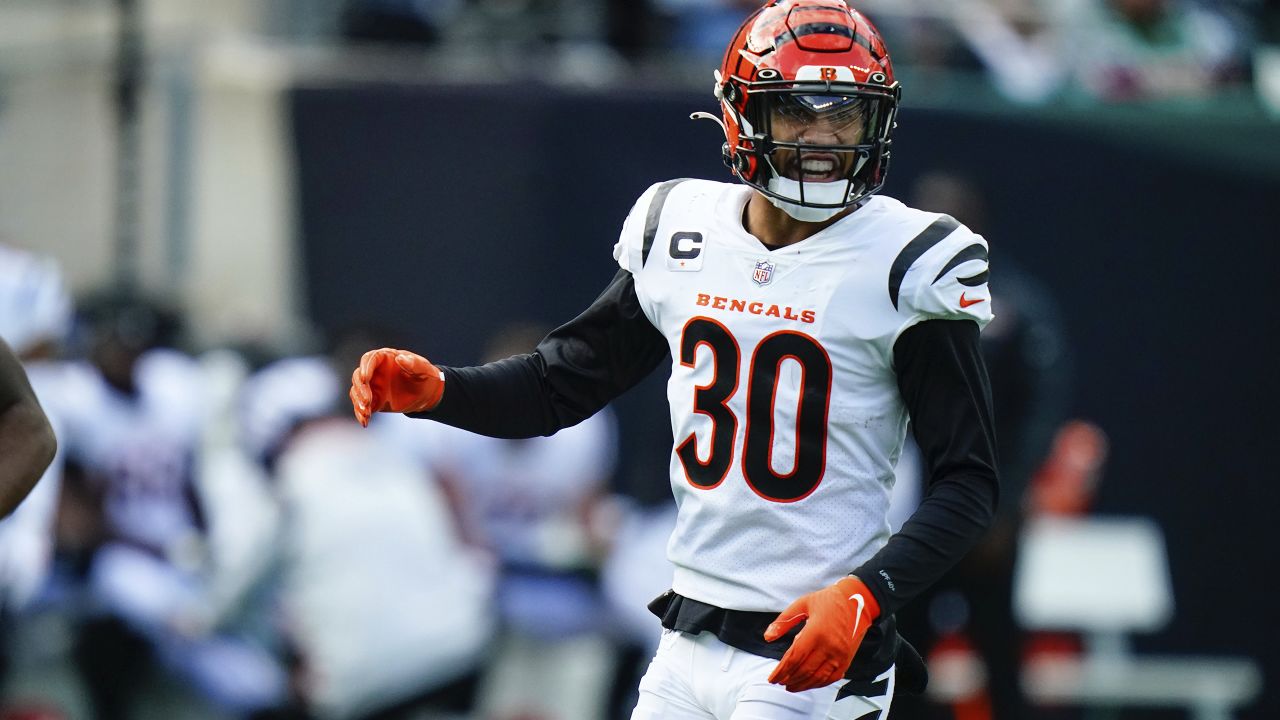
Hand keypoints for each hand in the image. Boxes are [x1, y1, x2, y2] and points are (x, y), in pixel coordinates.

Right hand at [349, 348, 444, 426]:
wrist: (426, 393)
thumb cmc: (425, 376)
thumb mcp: (424, 369)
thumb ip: (414, 364)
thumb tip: (400, 358)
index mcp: (386, 358)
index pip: (370, 359)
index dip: (365, 368)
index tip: (365, 379)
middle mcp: (375, 370)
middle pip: (358, 376)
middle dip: (360, 389)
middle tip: (367, 401)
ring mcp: (372, 385)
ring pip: (357, 391)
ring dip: (358, 402)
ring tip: (366, 413)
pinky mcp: (373, 400)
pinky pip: (361, 405)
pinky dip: (361, 414)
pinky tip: (365, 422)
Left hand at [763, 575, 879, 692]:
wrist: (858, 600)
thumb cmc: (829, 600)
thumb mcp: (802, 604)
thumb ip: (783, 621)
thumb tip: (767, 637)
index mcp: (816, 632)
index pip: (794, 658)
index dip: (781, 670)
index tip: (772, 677)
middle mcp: (829, 646)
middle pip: (804, 670)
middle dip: (789, 679)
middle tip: (778, 682)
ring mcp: (839, 655)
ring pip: (817, 678)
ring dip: (802, 685)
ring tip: (790, 686)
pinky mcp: (846, 660)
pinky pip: (831, 678)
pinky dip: (818, 684)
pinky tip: (808, 684)